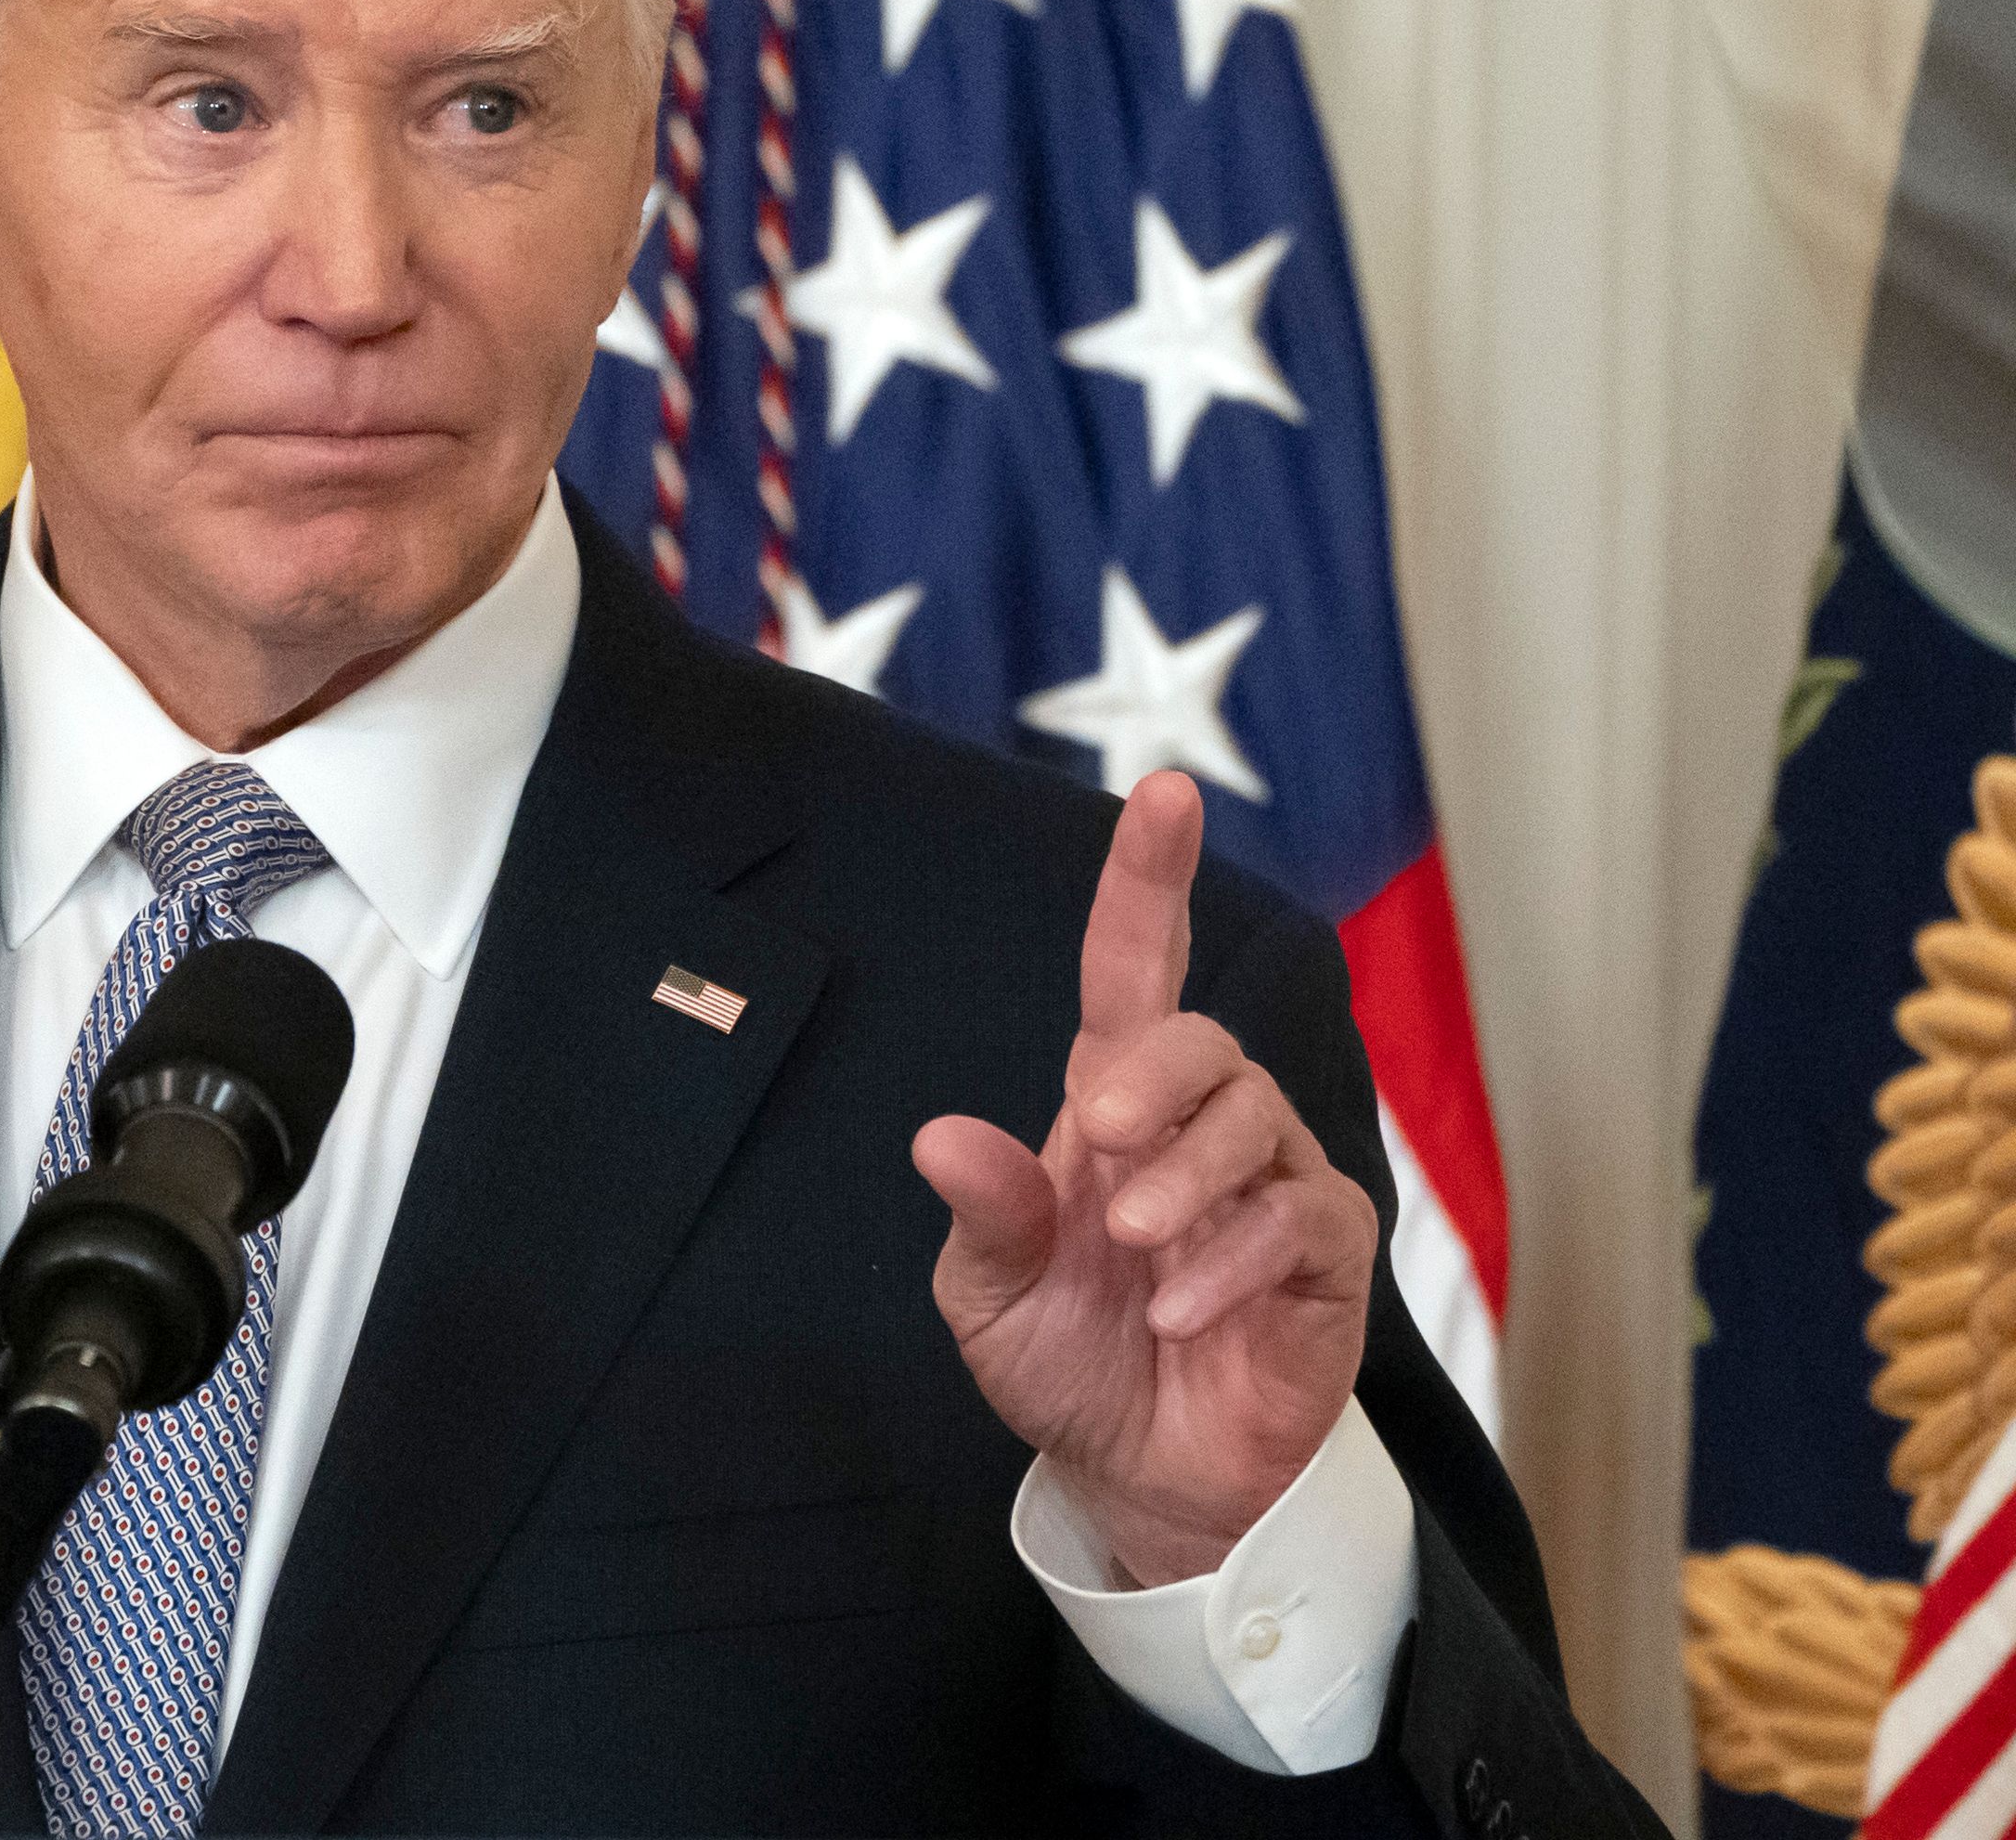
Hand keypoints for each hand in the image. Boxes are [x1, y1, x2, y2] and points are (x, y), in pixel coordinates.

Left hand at [910, 772, 1377, 1585]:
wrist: (1140, 1476)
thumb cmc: (1066, 1361)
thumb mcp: (989, 1296)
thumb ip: (982, 1216)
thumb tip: (940, 1137)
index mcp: (1110, 1104)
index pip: (1134, 968)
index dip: (1148, 879)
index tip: (1163, 791)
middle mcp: (1198, 1124)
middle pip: (1200, 1037)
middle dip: (1154, 1075)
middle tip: (1102, 1147)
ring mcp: (1271, 1180)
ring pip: (1255, 1118)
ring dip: (1187, 1179)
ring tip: (1134, 1251)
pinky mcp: (1327, 1253)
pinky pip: (1301, 1216)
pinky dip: (1230, 1261)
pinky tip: (1178, 1313)